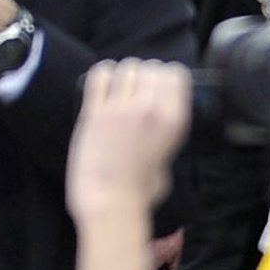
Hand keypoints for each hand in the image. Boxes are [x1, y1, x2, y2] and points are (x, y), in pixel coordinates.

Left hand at [68, 58, 193, 234]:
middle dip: (144, 75)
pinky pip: (98, 75)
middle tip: (136, 91)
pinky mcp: (94, 112)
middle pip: (150, 66)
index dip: (166, 77)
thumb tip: (158, 121)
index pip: (175, 73)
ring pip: (126, 67)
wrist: (110, 203)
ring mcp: (121, 107)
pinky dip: (101, 75)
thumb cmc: (141, 191)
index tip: (158, 87)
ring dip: (123, 75)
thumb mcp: (169, 159)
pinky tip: (102, 85)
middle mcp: (150, 108)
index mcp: (174, 120)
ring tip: (119, 89)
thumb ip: (165, 134)